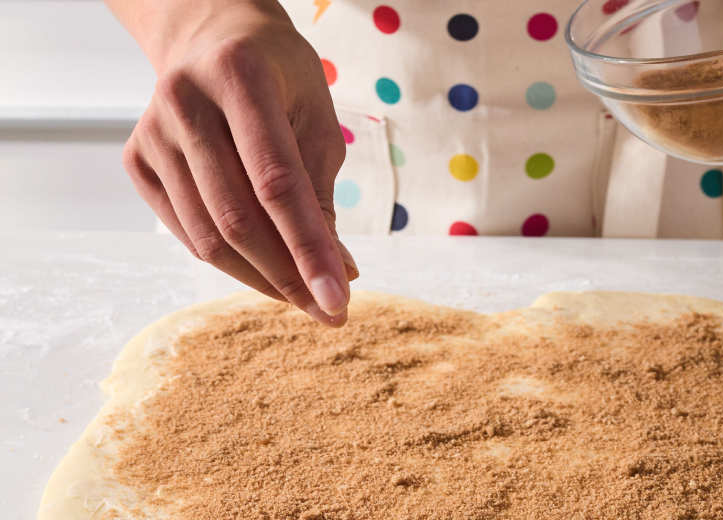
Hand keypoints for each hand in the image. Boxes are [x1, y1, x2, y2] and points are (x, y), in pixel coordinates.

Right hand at [111, 0, 356, 325]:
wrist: (211, 39)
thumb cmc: (279, 77)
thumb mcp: (316, 117)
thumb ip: (321, 191)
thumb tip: (337, 270)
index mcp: (239, 78)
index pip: (277, 183)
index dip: (309, 247)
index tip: (339, 298)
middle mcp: (184, 102)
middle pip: (238, 218)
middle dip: (289, 276)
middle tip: (331, 309)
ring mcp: (152, 132)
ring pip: (208, 236)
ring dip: (262, 278)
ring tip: (305, 295)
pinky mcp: (137, 160)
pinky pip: (186, 232)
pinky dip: (230, 261)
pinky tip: (265, 269)